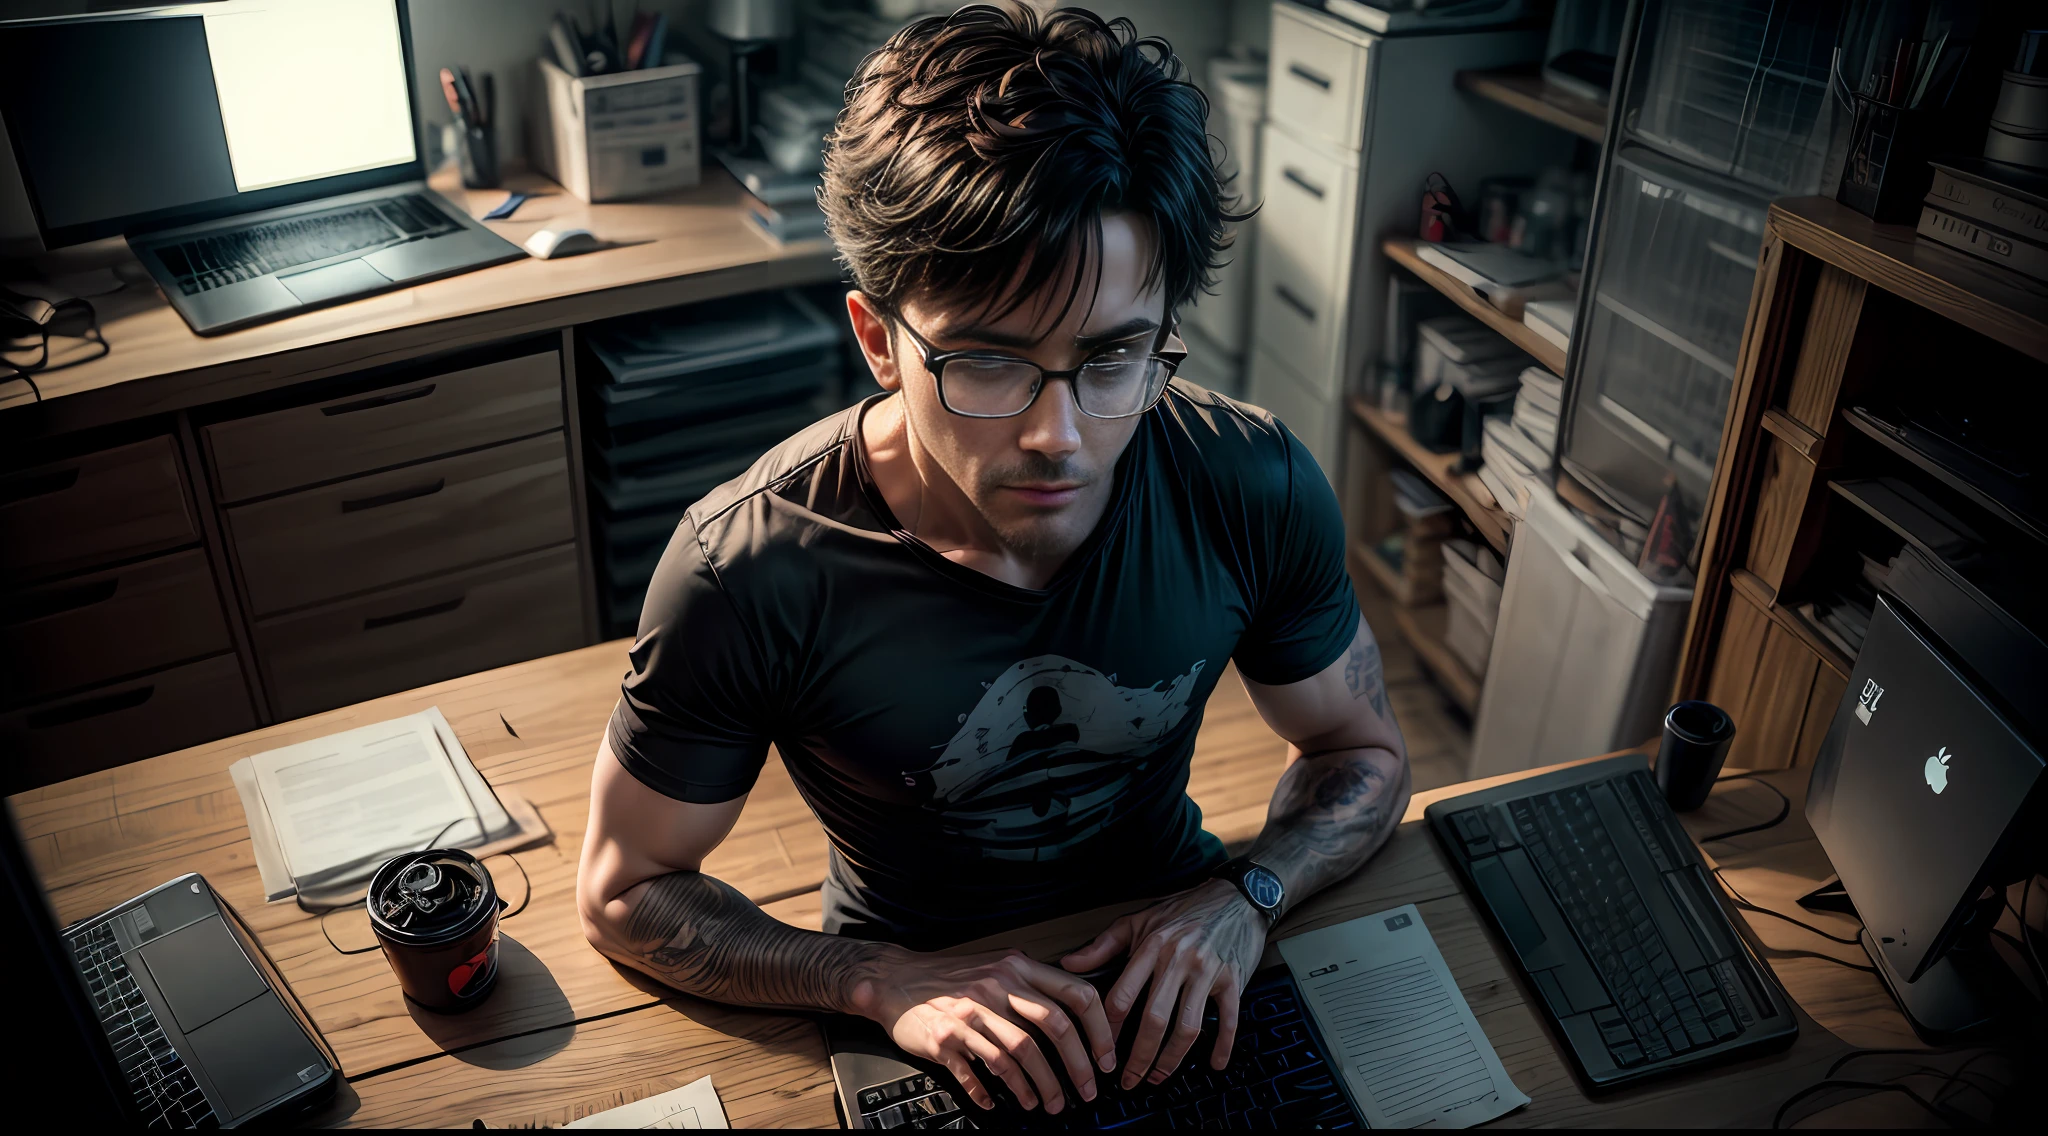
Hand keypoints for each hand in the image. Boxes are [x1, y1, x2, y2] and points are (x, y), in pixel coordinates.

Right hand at [855, 948, 1115, 1112]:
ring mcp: (969, 1013)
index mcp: (1016, 968)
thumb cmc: (949, 977)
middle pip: (1052, 1028)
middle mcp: (996, 987)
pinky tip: (995, 1103)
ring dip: (1038, 1087)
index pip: (1074, 994)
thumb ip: (1032, 984)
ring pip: (1017, 1056)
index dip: (1098, 1029)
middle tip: (1085, 1091)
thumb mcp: (996, 966)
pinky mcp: (944, 1039)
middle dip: (1076, 1066)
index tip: (1105, 1057)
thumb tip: (1075, 1014)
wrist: (894, 978)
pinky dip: (989, 1093)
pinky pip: (974, 1073)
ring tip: (1046, 1104)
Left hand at [1060, 879, 1268, 1088]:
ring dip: (1171, 1058)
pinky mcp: (1234, 979)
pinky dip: (1223, 1044)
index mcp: (1151, 946)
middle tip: (1129, 1079)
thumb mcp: (1140, 919)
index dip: (1108, 1027)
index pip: (1123, 994)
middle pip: (1154, 1018)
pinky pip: (1228, 1018)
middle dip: (1139, 1056)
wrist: (1237, 895)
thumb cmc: (1185, 908)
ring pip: (1187, 1026)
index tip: (1100, 1049)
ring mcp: (1208, 971)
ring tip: (1159, 1076)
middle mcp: (1178, 959)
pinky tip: (1214, 1063)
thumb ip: (1104, 945)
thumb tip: (1069, 963)